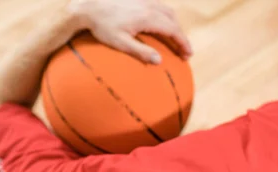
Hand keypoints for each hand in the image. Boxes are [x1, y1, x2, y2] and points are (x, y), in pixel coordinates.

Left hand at [68, 0, 192, 63]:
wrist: (88, 5)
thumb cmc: (102, 27)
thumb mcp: (120, 43)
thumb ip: (140, 52)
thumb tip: (159, 61)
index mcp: (147, 17)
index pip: (173, 30)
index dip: (183, 42)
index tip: (188, 55)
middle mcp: (149, 5)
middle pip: (173, 19)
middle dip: (181, 35)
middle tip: (184, 51)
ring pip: (166, 10)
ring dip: (174, 25)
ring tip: (174, 39)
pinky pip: (157, 6)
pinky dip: (164, 16)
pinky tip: (159, 25)